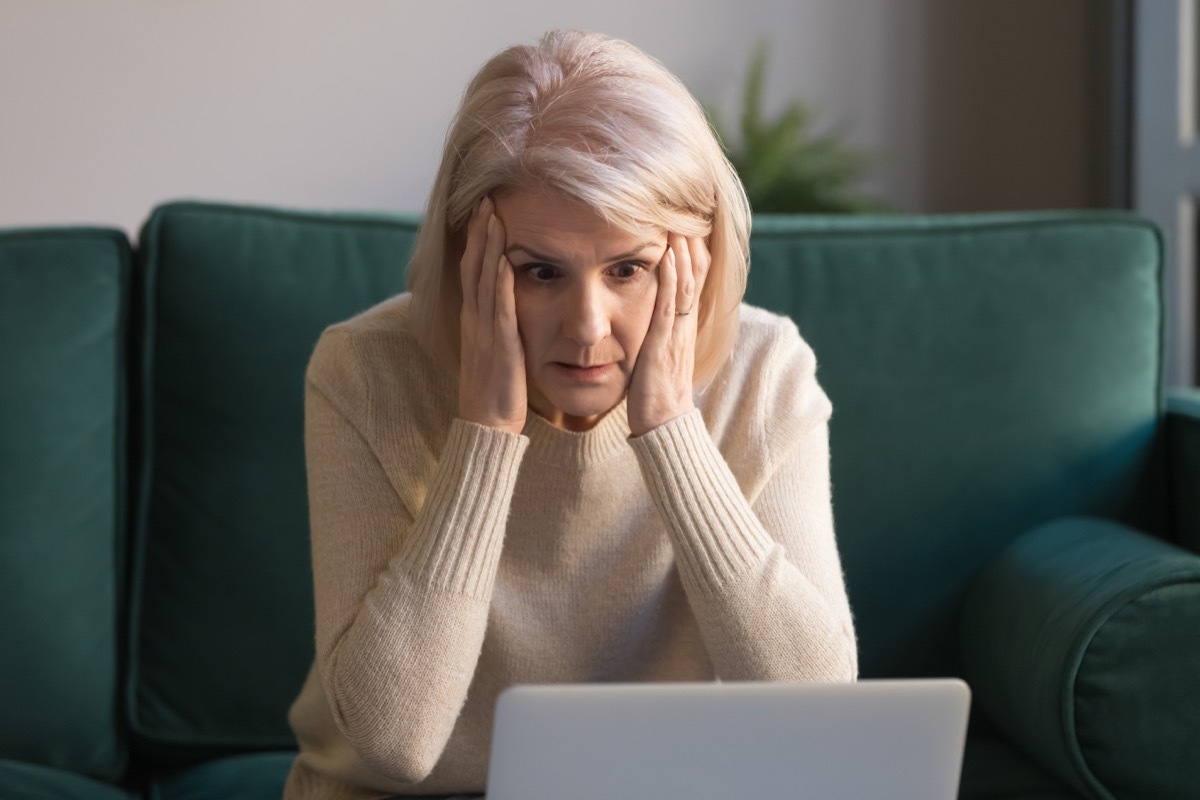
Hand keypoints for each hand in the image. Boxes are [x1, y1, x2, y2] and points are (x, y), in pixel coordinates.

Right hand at [458, 196, 526, 434]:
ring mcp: (484, 332)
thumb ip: (499, 326)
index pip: (473, 271)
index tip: (485, 211)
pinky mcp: (500, 346)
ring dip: (489, 247)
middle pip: (474, 266)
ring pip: (484, 281)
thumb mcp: (496, 350)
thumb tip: (508, 305)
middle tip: (487, 198)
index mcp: (475, 320)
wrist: (487, 425)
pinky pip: (500, 309)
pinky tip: (506, 260)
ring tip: (495, 216)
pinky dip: (501, 283)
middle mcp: (475, 320)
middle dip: (480, 231)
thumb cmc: (497, 391)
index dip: (477, 240)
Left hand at [627, 233, 710, 436]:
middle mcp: (684, 325)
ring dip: (682, 249)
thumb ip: (660, 335)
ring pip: (685, 282)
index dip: (692, 250)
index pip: (694, 279)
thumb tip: (654, 318)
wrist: (664, 426)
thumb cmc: (657, 395)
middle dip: (691, 240)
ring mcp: (676, 333)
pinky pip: (669, 304)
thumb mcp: (660, 356)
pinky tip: (666, 254)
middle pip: (696, 274)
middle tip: (685, 208)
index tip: (686, 221)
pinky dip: (669, 276)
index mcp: (683, 327)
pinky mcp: (663, 344)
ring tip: (678, 219)